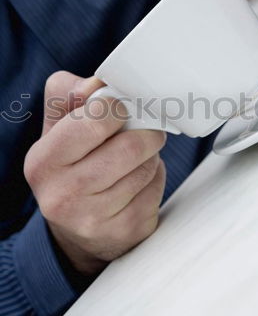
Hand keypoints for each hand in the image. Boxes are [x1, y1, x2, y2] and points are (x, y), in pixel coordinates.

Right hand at [24, 71, 165, 275]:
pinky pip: (156, 188)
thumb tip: (100, 83)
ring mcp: (93, 219)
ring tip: (136, 157)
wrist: (75, 229)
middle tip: (144, 129)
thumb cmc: (70, 166)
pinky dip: (155, 177)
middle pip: (130, 147)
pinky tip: (139, 180)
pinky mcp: (124, 232)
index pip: (93, 122)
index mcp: (42, 162)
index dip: (115, 108)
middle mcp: (62, 195)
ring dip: (150, 155)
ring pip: (147, 167)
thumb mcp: (58, 128)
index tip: (120, 109)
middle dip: (145, 132)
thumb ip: (70, 94)